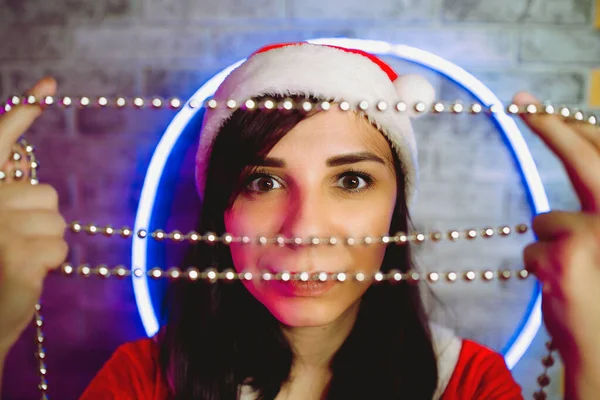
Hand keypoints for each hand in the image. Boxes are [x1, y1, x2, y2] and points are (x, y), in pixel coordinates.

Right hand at [0, 77, 67, 354]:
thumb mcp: (1, 234)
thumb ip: (13, 204)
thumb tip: (40, 191)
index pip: (1, 142)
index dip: (26, 110)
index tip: (52, 83)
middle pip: (48, 193)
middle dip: (40, 222)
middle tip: (12, 247)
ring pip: (58, 222)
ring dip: (45, 246)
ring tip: (14, 263)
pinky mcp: (14, 254)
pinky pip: (59, 249)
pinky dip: (48, 266)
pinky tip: (22, 277)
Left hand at [518, 92, 599, 397]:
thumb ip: (598, 216)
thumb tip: (567, 199)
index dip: (573, 129)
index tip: (539, 103)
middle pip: (585, 160)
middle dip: (551, 124)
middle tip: (521, 97)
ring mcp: (597, 229)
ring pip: (547, 222)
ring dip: (552, 246)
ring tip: (576, 279)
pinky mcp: (564, 250)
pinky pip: (533, 250)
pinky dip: (541, 268)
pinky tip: (563, 290)